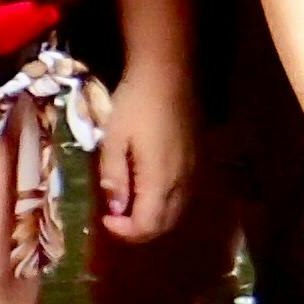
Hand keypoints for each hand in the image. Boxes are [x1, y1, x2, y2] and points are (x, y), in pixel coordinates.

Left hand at [95, 69, 192, 242]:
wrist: (168, 72)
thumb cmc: (136, 103)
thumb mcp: (114, 138)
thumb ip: (114, 176)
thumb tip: (116, 207)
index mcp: (160, 179)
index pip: (147, 225)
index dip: (124, 231)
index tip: (105, 218)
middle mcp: (182, 181)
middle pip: (165, 224)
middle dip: (139, 228)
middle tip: (116, 215)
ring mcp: (194, 170)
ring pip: (177, 211)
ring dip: (154, 217)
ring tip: (130, 202)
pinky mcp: (198, 158)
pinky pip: (184, 194)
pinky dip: (166, 202)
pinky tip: (149, 186)